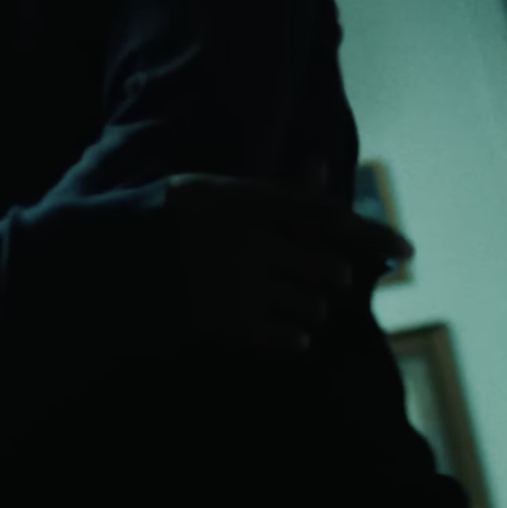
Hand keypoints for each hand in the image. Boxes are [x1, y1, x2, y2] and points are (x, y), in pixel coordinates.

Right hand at [144, 172, 411, 356]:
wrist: (100, 265)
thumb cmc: (160, 221)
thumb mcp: (209, 191)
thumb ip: (270, 188)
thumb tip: (321, 167)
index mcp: (241, 200)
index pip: (325, 217)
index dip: (372, 234)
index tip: (407, 251)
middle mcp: (243, 241)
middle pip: (328, 269)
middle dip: (329, 277)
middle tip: (309, 277)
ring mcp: (235, 286)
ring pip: (313, 308)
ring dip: (311, 310)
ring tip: (285, 303)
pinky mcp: (225, 326)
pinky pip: (291, 339)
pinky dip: (294, 338)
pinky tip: (278, 329)